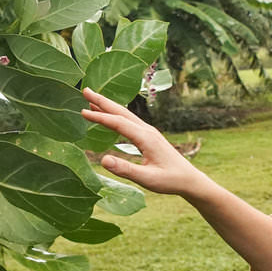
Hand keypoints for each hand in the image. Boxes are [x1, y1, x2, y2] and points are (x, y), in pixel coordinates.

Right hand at [80, 88, 211, 197]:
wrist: (189, 179)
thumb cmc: (169, 180)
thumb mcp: (147, 179)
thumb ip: (125, 169)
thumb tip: (103, 160)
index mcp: (145, 138)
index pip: (118, 123)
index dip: (100, 117)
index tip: (82, 111)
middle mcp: (147, 130)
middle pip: (121, 111)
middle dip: (103, 101)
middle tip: (85, 90)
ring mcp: (148, 132)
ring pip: (125, 114)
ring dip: (108, 106)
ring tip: (92, 100)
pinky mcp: (149, 136)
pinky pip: (129, 121)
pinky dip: (116, 116)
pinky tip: (110, 117)